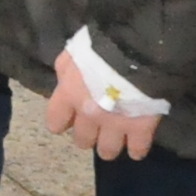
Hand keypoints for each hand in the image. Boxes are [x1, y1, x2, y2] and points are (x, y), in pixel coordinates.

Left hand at [47, 44, 162, 161]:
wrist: (136, 49)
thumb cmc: (102, 46)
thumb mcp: (74, 53)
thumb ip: (67, 71)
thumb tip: (66, 82)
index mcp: (69, 95)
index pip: (55, 121)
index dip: (62, 122)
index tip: (68, 121)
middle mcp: (88, 115)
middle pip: (82, 140)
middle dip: (88, 136)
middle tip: (96, 129)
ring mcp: (114, 125)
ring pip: (107, 150)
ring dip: (109, 146)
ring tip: (115, 140)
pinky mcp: (140, 129)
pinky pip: (137, 149)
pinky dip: (137, 149)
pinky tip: (137, 147)